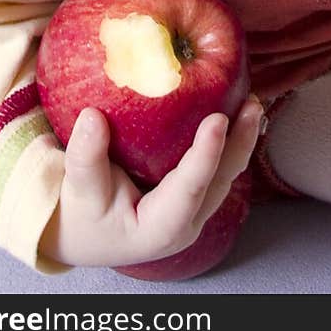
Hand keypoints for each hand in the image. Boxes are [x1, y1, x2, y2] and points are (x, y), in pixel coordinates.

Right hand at [38, 95, 263, 267]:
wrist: (82, 229)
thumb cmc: (82, 213)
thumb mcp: (78, 190)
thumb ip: (85, 158)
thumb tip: (92, 117)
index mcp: (160, 229)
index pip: (190, 190)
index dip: (206, 154)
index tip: (218, 119)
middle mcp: (186, 221)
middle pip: (220, 180)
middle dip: (239, 142)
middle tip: (253, 104)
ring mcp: (193, 207)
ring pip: (225, 172)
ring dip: (240, 138)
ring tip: (252, 101)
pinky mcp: (194, 191)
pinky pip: (217, 163)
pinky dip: (228, 137)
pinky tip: (235, 107)